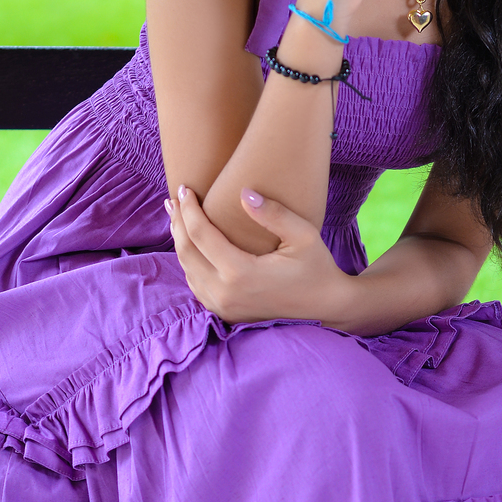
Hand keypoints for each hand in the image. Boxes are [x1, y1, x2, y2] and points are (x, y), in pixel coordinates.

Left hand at [165, 184, 352, 325]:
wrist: (326, 307)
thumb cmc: (317, 268)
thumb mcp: (303, 236)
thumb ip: (273, 213)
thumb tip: (244, 192)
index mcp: (240, 274)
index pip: (200, 235)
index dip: (189, 209)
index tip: (186, 188)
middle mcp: (225, 294)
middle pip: (186, 252)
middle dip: (177, 222)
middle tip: (174, 199)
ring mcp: (223, 307)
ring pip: (187, 270)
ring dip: (180, 241)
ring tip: (177, 217)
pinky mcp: (225, 313)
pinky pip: (196, 285)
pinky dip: (190, 262)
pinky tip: (191, 245)